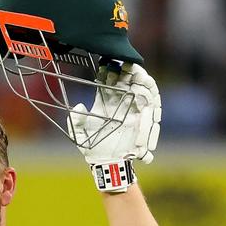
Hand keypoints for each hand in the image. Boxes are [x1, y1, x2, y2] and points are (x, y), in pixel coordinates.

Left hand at [68, 63, 160, 191]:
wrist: (108, 163)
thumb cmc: (93, 148)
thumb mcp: (80, 135)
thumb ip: (76, 121)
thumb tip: (79, 106)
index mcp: (104, 103)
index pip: (107, 82)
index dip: (107, 71)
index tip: (105, 62)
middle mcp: (119, 103)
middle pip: (124, 80)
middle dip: (125, 69)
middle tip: (123, 62)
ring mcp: (132, 109)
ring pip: (137, 87)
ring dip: (138, 77)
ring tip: (135, 71)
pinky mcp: (143, 117)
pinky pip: (149, 101)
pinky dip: (148, 90)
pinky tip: (145, 83)